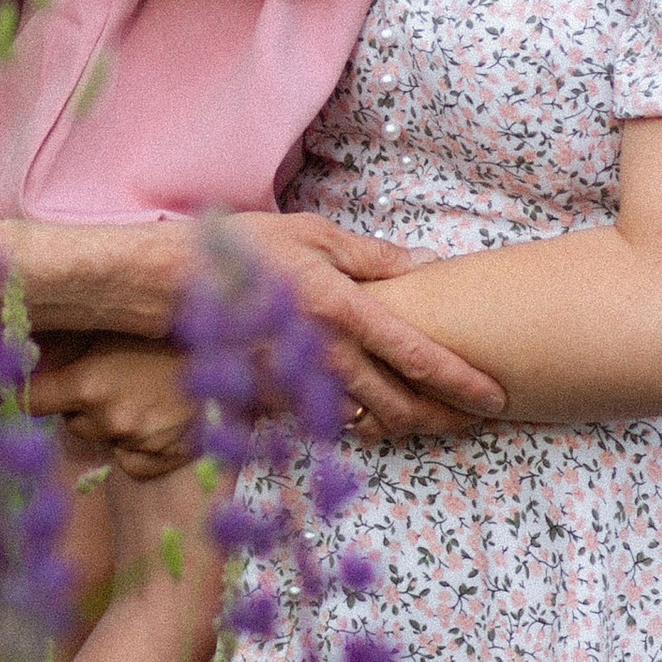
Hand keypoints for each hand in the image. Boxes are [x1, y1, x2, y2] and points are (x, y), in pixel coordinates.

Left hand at [30, 338, 198, 476]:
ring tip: (146, 392)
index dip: (34, 393)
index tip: (41, 388)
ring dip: (114, 423)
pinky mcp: (161, 461)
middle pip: (71, 422)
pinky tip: (161, 418)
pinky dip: (139, 447)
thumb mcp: (111, 327)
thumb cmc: (166, 331)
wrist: (233, 351)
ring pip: (104, 439)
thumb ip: (64, 348)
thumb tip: (21, 366)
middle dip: (84, 405)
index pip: (32, 402)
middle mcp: (108, 419)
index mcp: (87, 384)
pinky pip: (131, 461)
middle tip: (117, 378)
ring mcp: (137, 444)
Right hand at [214, 213, 504, 436]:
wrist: (166, 282)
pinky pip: (325, 420)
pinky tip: (373, 417)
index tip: (495, 397)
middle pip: (397, 404)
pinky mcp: (271, 399)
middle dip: (442, 418)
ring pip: (365, 421)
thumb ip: (374, 257)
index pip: (416, 355)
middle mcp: (322, 353)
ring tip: (435, 421)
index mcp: (341, 308)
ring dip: (404, 425)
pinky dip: (356, 422)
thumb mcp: (313, 235)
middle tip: (473, 419)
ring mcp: (297, 383)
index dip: (460, 381)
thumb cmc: (241, 249)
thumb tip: (429, 266)